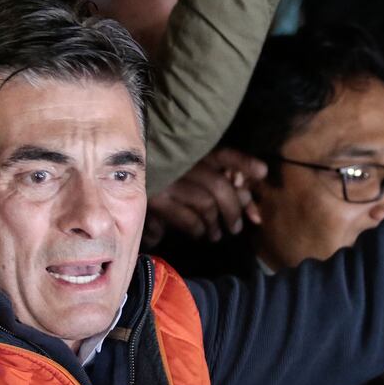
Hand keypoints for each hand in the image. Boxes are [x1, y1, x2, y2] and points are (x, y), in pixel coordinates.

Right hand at [143, 148, 266, 246]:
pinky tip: (201, 233)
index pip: (224, 154)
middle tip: (237, 227)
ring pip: (206, 204)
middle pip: (219, 186)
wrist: (120, 170)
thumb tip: (249, 183)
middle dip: (234, 208)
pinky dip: (198, 229)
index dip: (244, 162)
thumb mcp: (188, 162)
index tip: (263, 172)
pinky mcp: (157, 199)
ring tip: (219, 234)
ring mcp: (171, 181)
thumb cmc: (162, 166)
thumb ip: (217, 171)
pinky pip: (187, 218)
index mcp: (194, 151)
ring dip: (217, 222)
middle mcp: (184, 164)